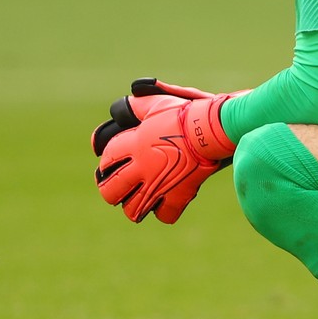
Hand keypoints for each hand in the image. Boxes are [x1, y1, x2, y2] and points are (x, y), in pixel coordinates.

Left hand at [91, 80, 241, 223]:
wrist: (212, 129)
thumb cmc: (186, 113)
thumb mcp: (158, 103)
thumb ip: (137, 105)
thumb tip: (123, 105)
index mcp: (134, 145)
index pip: (107, 160)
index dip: (105, 163)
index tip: (108, 165)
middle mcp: (142, 168)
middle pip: (110, 191)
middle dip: (110, 191)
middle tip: (116, 188)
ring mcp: (159, 185)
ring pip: (132, 209)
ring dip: (132, 206)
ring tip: (136, 200)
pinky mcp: (178, 195)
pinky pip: (164, 214)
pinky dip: (163, 211)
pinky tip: (164, 203)